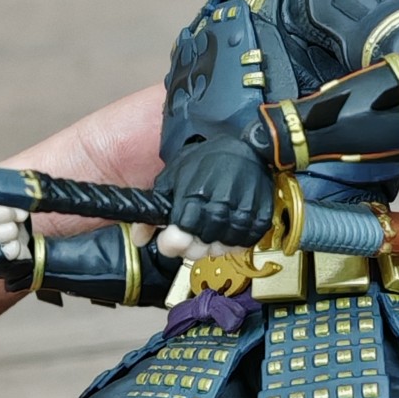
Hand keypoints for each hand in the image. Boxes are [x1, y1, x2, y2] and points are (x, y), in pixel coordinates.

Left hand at [158, 134, 274, 250]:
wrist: (246, 147)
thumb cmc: (208, 159)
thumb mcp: (171, 177)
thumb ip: (152, 210)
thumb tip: (139, 238)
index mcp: (193, 199)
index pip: (177, 242)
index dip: (171, 242)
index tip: (171, 236)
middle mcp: (219, 209)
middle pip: (199, 250)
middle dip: (190, 244)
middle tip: (192, 229)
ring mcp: (242, 216)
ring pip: (221, 250)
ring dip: (213, 243)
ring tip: (211, 225)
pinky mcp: (259, 219)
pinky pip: (243, 244)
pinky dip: (234, 240)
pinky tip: (228, 226)